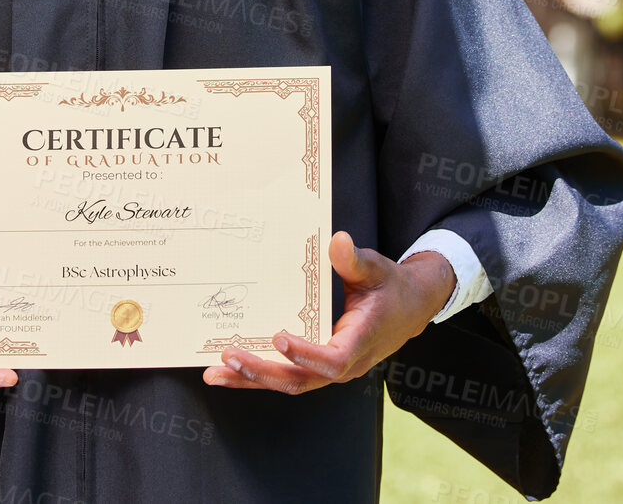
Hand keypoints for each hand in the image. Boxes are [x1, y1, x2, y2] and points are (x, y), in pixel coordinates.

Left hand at [202, 231, 453, 393]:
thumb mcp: (377, 269)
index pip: (333, 359)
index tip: (280, 337)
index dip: (306, 353)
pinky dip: (258, 374)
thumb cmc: (389, 287)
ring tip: (215, 373)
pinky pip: (287, 374)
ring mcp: (329, 369)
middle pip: (301, 379)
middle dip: (262, 372)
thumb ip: (355, 260)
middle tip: (228, 357)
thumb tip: (338, 241)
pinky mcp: (317, 366)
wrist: (407, 309)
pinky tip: (230, 369)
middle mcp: (344, 364)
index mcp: (360, 341)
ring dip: (252, 379)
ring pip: (289, 382)